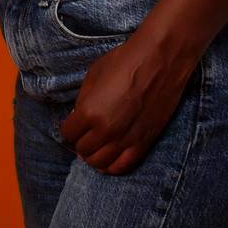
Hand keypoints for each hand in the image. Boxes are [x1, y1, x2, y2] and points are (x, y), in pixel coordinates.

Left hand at [61, 32, 197, 173]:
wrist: (159, 61)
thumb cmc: (124, 63)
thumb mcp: (93, 77)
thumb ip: (83, 101)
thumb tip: (77, 117)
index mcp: (89, 112)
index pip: (68, 134)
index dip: (68, 129)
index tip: (72, 124)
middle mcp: (106, 130)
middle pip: (83, 150)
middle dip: (80, 143)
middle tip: (84, 135)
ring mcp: (126, 139)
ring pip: (100, 163)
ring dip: (94, 157)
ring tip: (95, 148)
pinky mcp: (145, 143)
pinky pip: (123, 166)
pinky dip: (112, 166)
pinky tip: (109, 158)